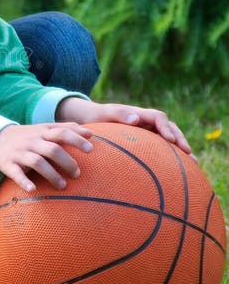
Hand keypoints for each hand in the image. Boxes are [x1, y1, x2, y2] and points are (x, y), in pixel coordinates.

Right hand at [0, 122, 93, 191]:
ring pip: (38, 162)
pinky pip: (16, 174)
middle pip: (53, 149)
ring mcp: (20, 152)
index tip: (91, 149)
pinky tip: (33, 189)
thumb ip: (66, 129)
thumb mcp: (45, 128)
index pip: (62, 132)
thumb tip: (91, 133)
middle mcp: (32, 141)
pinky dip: (24, 182)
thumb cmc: (29, 136)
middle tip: (77, 174)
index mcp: (43, 132)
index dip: (77, 140)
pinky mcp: (8, 164)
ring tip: (63, 186)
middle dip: (67, 162)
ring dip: (52, 174)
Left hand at [56, 97, 192, 155]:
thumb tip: (136, 119)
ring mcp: (147, 132)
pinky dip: (171, 156)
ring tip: (192, 163)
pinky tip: (180, 170)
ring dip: (180, 149)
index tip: (171, 140)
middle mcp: (146, 122)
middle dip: (180, 139)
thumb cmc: (97, 116)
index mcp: (139, 114)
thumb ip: (118, 115)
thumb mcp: (104, 113)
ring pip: (169, 139)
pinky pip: (161, 148)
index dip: (166, 128)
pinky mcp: (146, 142)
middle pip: (169, 128)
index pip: (158, 117)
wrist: (91, 118)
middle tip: (188, 153)